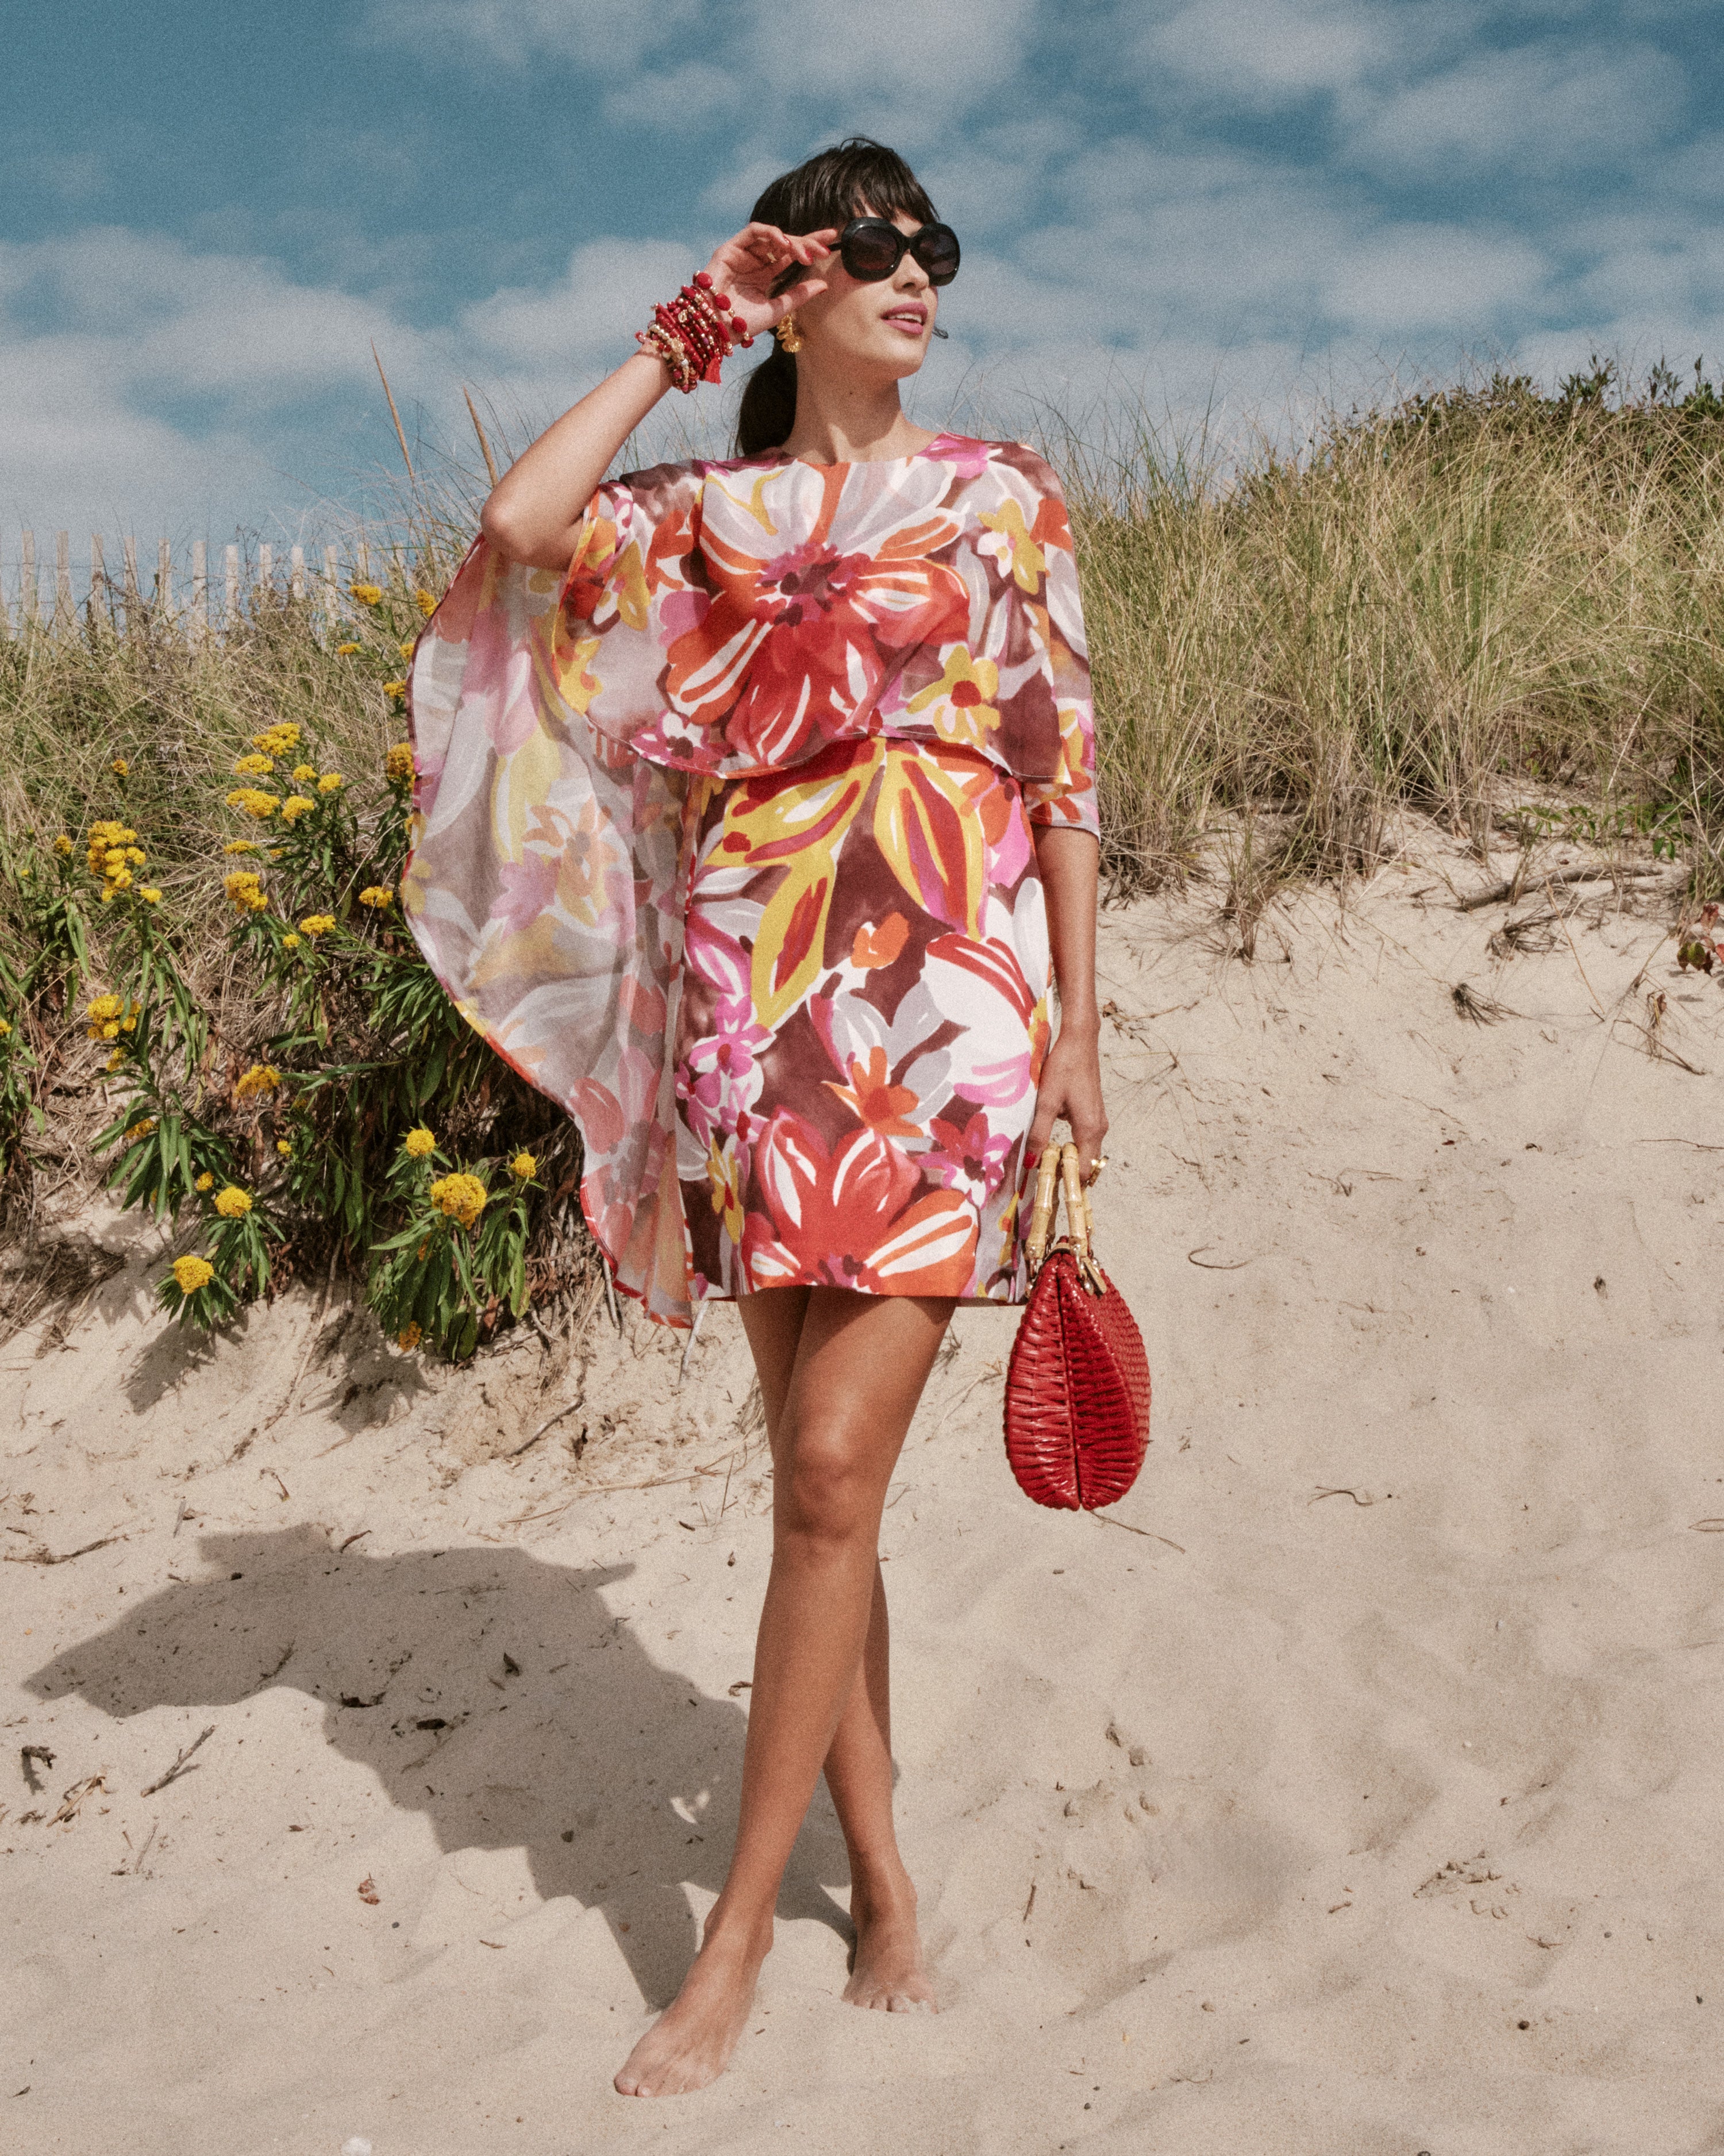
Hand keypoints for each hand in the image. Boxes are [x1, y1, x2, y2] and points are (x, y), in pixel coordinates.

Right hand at [700, 222, 834, 339]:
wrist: (717, 329)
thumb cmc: (743, 323)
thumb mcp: (778, 308)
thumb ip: (799, 295)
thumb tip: (825, 285)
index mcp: (766, 274)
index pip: (792, 255)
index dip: (810, 247)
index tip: (831, 245)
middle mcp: (755, 260)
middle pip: (785, 243)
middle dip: (806, 243)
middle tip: (824, 248)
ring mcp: (743, 253)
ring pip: (772, 236)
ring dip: (791, 241)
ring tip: (805, 254)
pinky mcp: (730, 248)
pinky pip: (753, 231)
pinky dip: (770, 233)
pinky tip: (784, 243)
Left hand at [1026, 1019, 1107, 1179]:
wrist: (1079, 1040)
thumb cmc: (1064, 1067)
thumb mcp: (1046, 1102)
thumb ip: (1039, 1134)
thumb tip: (1031, 1163)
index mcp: (1090, 1129)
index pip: (1084, 1171)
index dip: (1067, 1182)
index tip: (1048, 1189)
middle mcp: (1099, 1128)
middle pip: (1086, 1164)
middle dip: (1066, 1173)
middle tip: (1040, 1178)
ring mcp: (1097, 1120)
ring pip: (1084, 1150)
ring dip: (1066, 1158)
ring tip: (1042, 1160)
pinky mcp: (1092, 1112)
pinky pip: (1083, 1138)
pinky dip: (1069, 1144)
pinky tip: (1049, 1138)